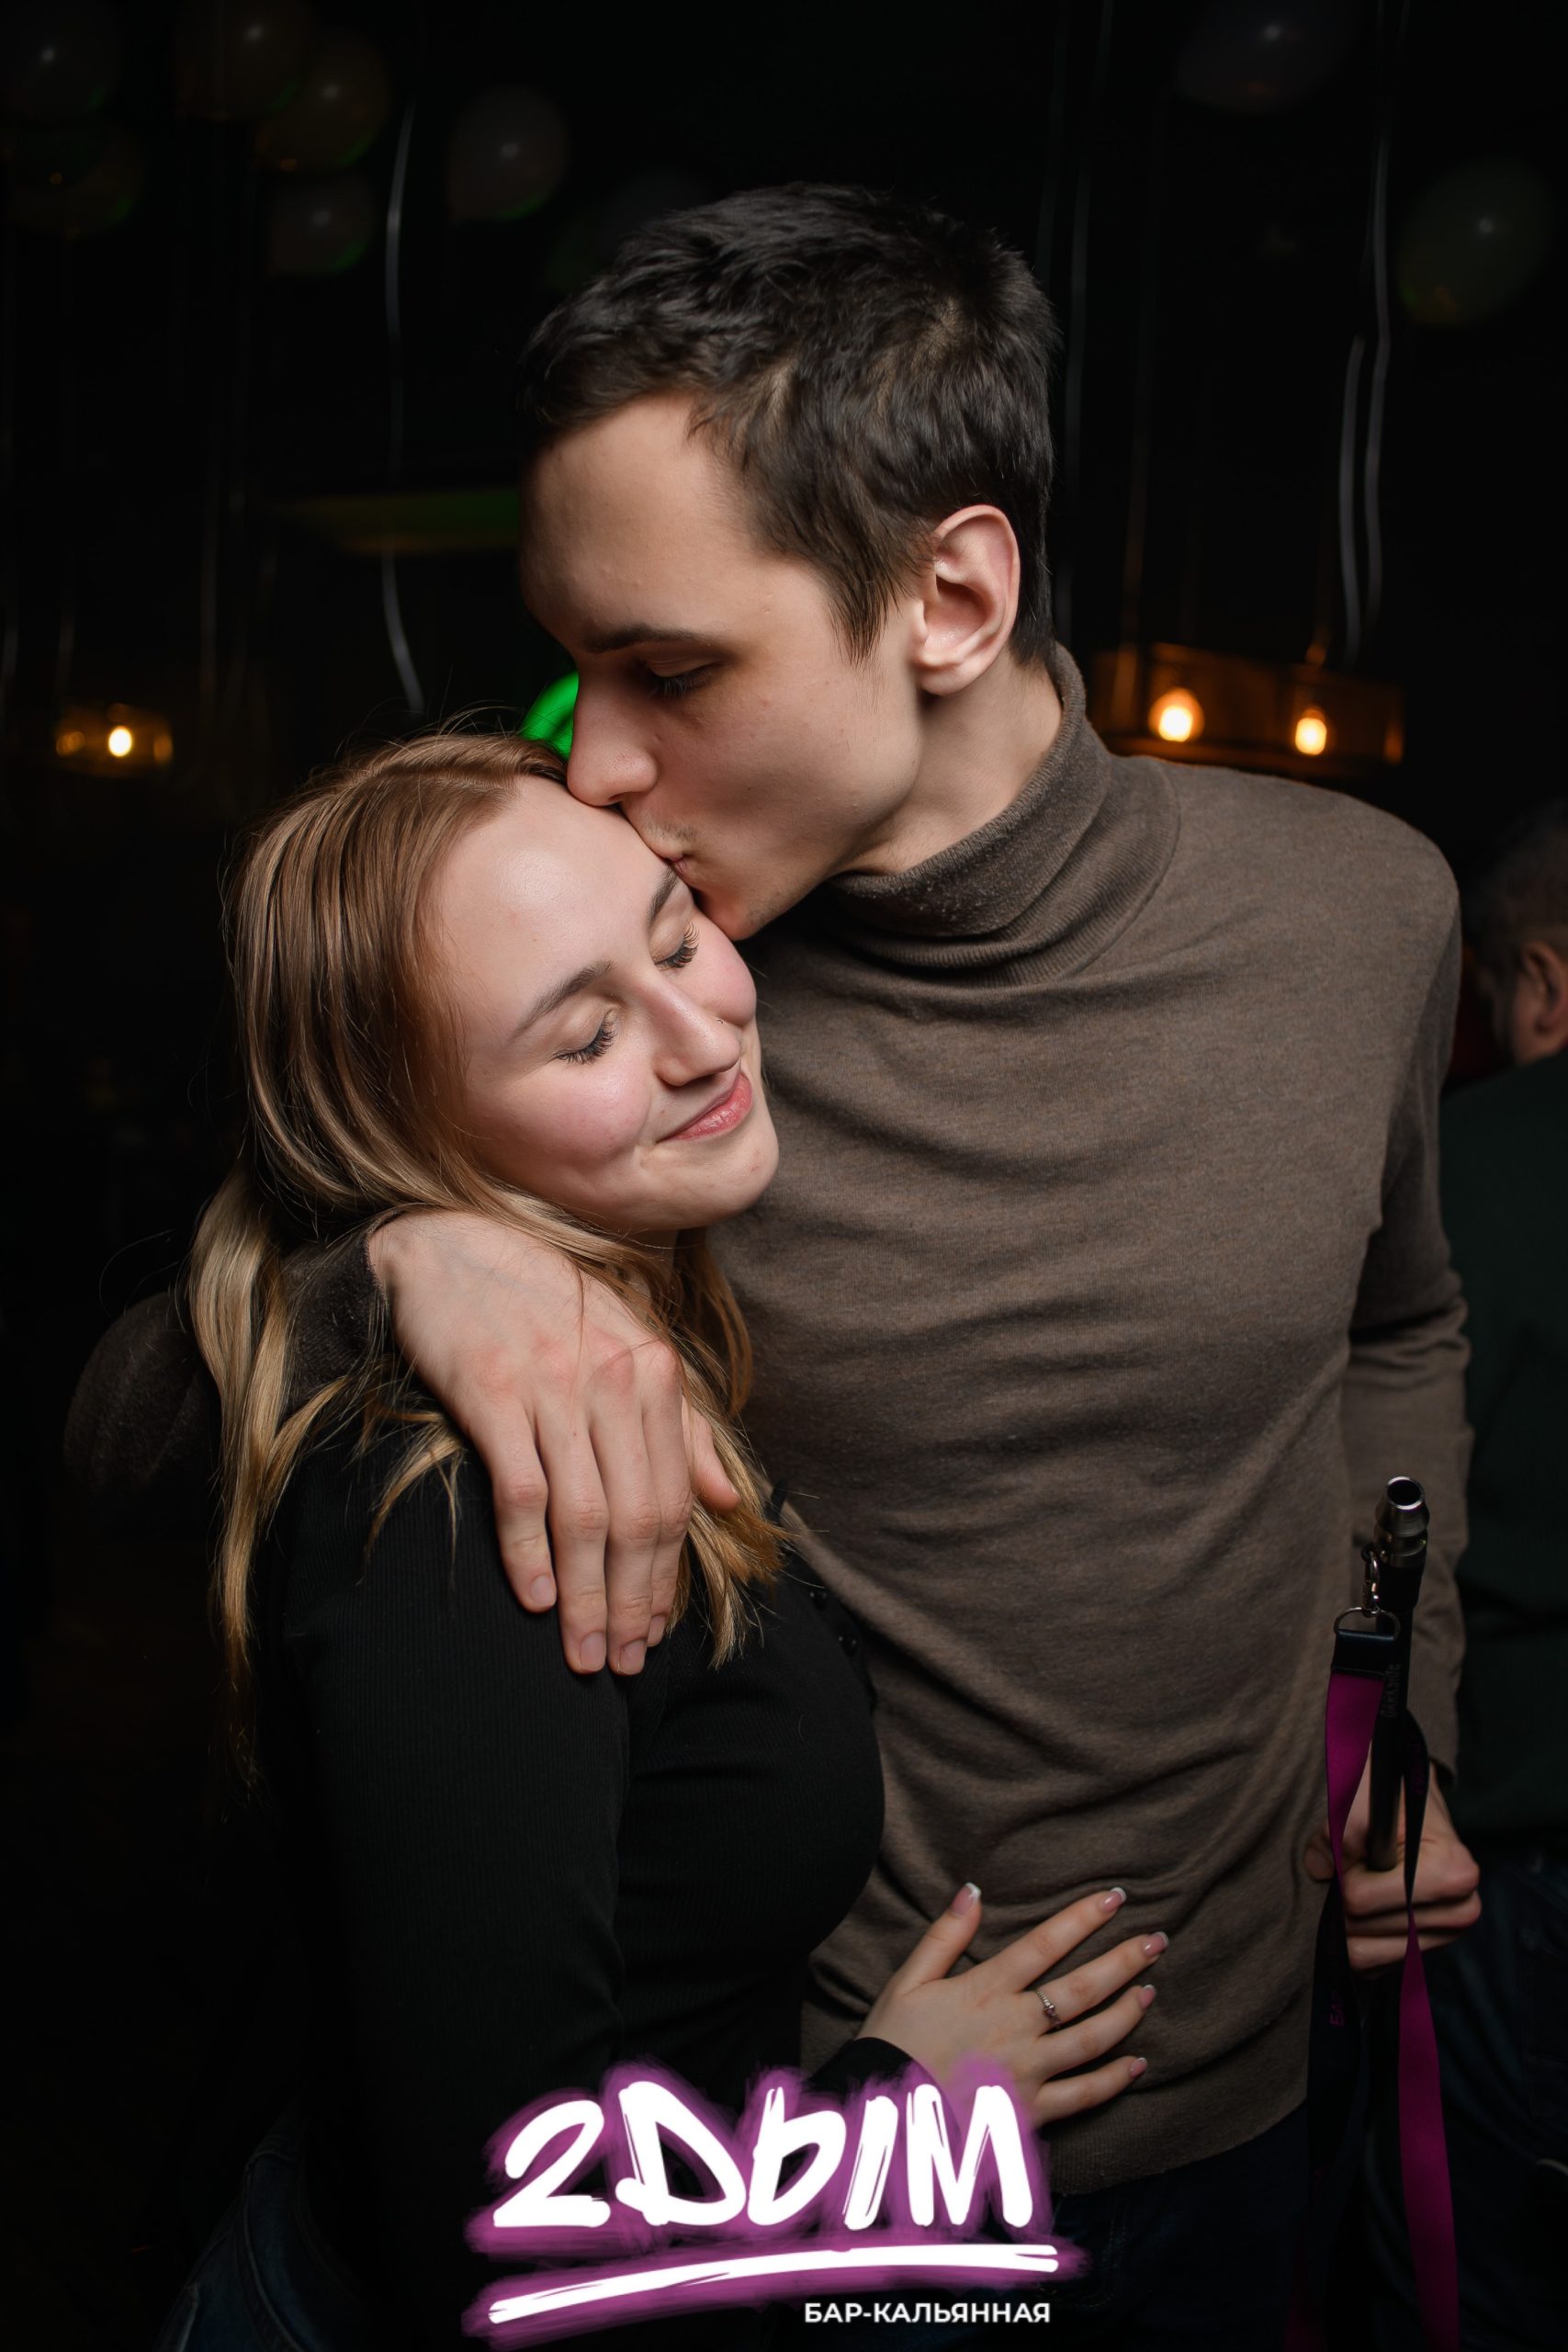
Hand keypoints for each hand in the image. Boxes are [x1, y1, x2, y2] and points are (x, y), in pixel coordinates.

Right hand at [370, 1212, 737, 1673]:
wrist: (448, 1249)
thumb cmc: (541, 1305)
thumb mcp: (625, 1348)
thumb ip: (680, 1423)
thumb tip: (729, 1497)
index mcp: (652, 1371)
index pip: (673, 1497)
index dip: (667, 1573)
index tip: (654, 1629)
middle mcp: (613, 1379)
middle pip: (637, 1515)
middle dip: (632, 1600)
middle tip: (622, 1660)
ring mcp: (553, 1385)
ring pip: (586, 1514)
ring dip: (586, 1594)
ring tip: (584, 1652)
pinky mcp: (492, 1391)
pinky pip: (522, 1488)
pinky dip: (529, 1550)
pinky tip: (534, 1599)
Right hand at [857, 1885, 1159, 2127]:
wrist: (882, 2120)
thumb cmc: (892, 2045)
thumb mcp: (906, 1981)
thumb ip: (944, 1936)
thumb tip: (973, 1890)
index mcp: (984, 1990)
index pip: (1045, 1944)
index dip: (1082, 1918)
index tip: (1114, 1896)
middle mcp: (1014, 2027)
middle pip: (1082, 1988)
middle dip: (1124, 1960)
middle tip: (1158, 1939)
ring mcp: (1028, 2071)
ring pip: (1092, 2039)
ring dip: (1127, 2013)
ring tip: (1151, 1991)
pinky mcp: (1031, 2112)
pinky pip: (1083, 2096)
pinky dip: (1114, 2081)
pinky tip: (1137, 2065)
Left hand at [1304, 1767, 1480, 1971]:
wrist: (1413, 1806)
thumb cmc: (1390, 1799)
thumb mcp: (1363, 1800)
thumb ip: (1339, 1830)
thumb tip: (1319, 1868)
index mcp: (1453, 1874)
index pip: (1360, 1898)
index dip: (1342, 1873)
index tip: (1353, 1850)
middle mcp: (1460, 1912)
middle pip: (1360, 1929)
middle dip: (1343, 1899)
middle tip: (1355, 1867)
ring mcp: (1445, 1937)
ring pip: (1364, 1955)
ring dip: (1348, 1923)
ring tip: (1361, 1886)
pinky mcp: (1425, 1953)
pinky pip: (1372, 1966)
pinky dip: (1357, 1939)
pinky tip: (1365, 1909)